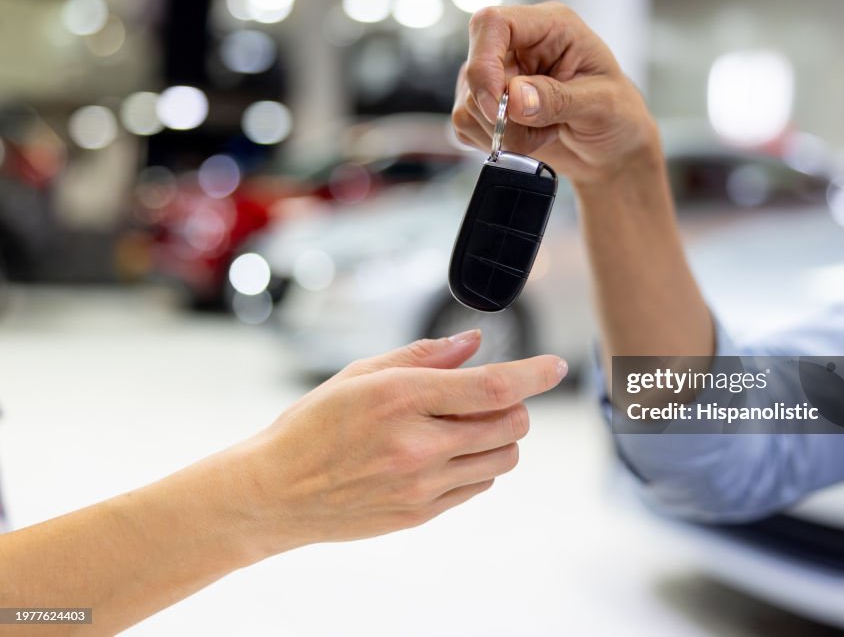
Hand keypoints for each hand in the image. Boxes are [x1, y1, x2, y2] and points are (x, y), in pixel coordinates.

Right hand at [237, 330, 566, 552]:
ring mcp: (421, 485)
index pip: (491, 385)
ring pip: (503, 458)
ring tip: (466, 425)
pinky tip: (446, 453)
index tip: (557, 366)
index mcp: (400, 398)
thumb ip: (424, 356)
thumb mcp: (360, 374)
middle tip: (489, 395)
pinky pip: (478, 485)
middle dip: (514, 404)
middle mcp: (416, 444)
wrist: (275, 492)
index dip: (534, 374)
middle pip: (509, 423)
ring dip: (501, 436)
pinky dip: (478, 464)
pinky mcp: (421, 513)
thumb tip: (475, 341)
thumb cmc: (313, 425)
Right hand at [451, 1, 660, 184]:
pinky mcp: (488, 107)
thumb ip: (558, 98)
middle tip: (538, 130)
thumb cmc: (618, 115)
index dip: (485, 63)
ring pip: (467, 105)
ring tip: (542, 133)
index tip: (499, 105)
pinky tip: (528, 139)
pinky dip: (494, 143)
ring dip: (503, 134)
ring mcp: (499, 76)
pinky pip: (466, 125)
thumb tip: (516, 97)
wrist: (613, 150)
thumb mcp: (602, 104)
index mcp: (549, 26)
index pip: (493, 23)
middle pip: (474, 70)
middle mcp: (518, 46)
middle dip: (501, 115)